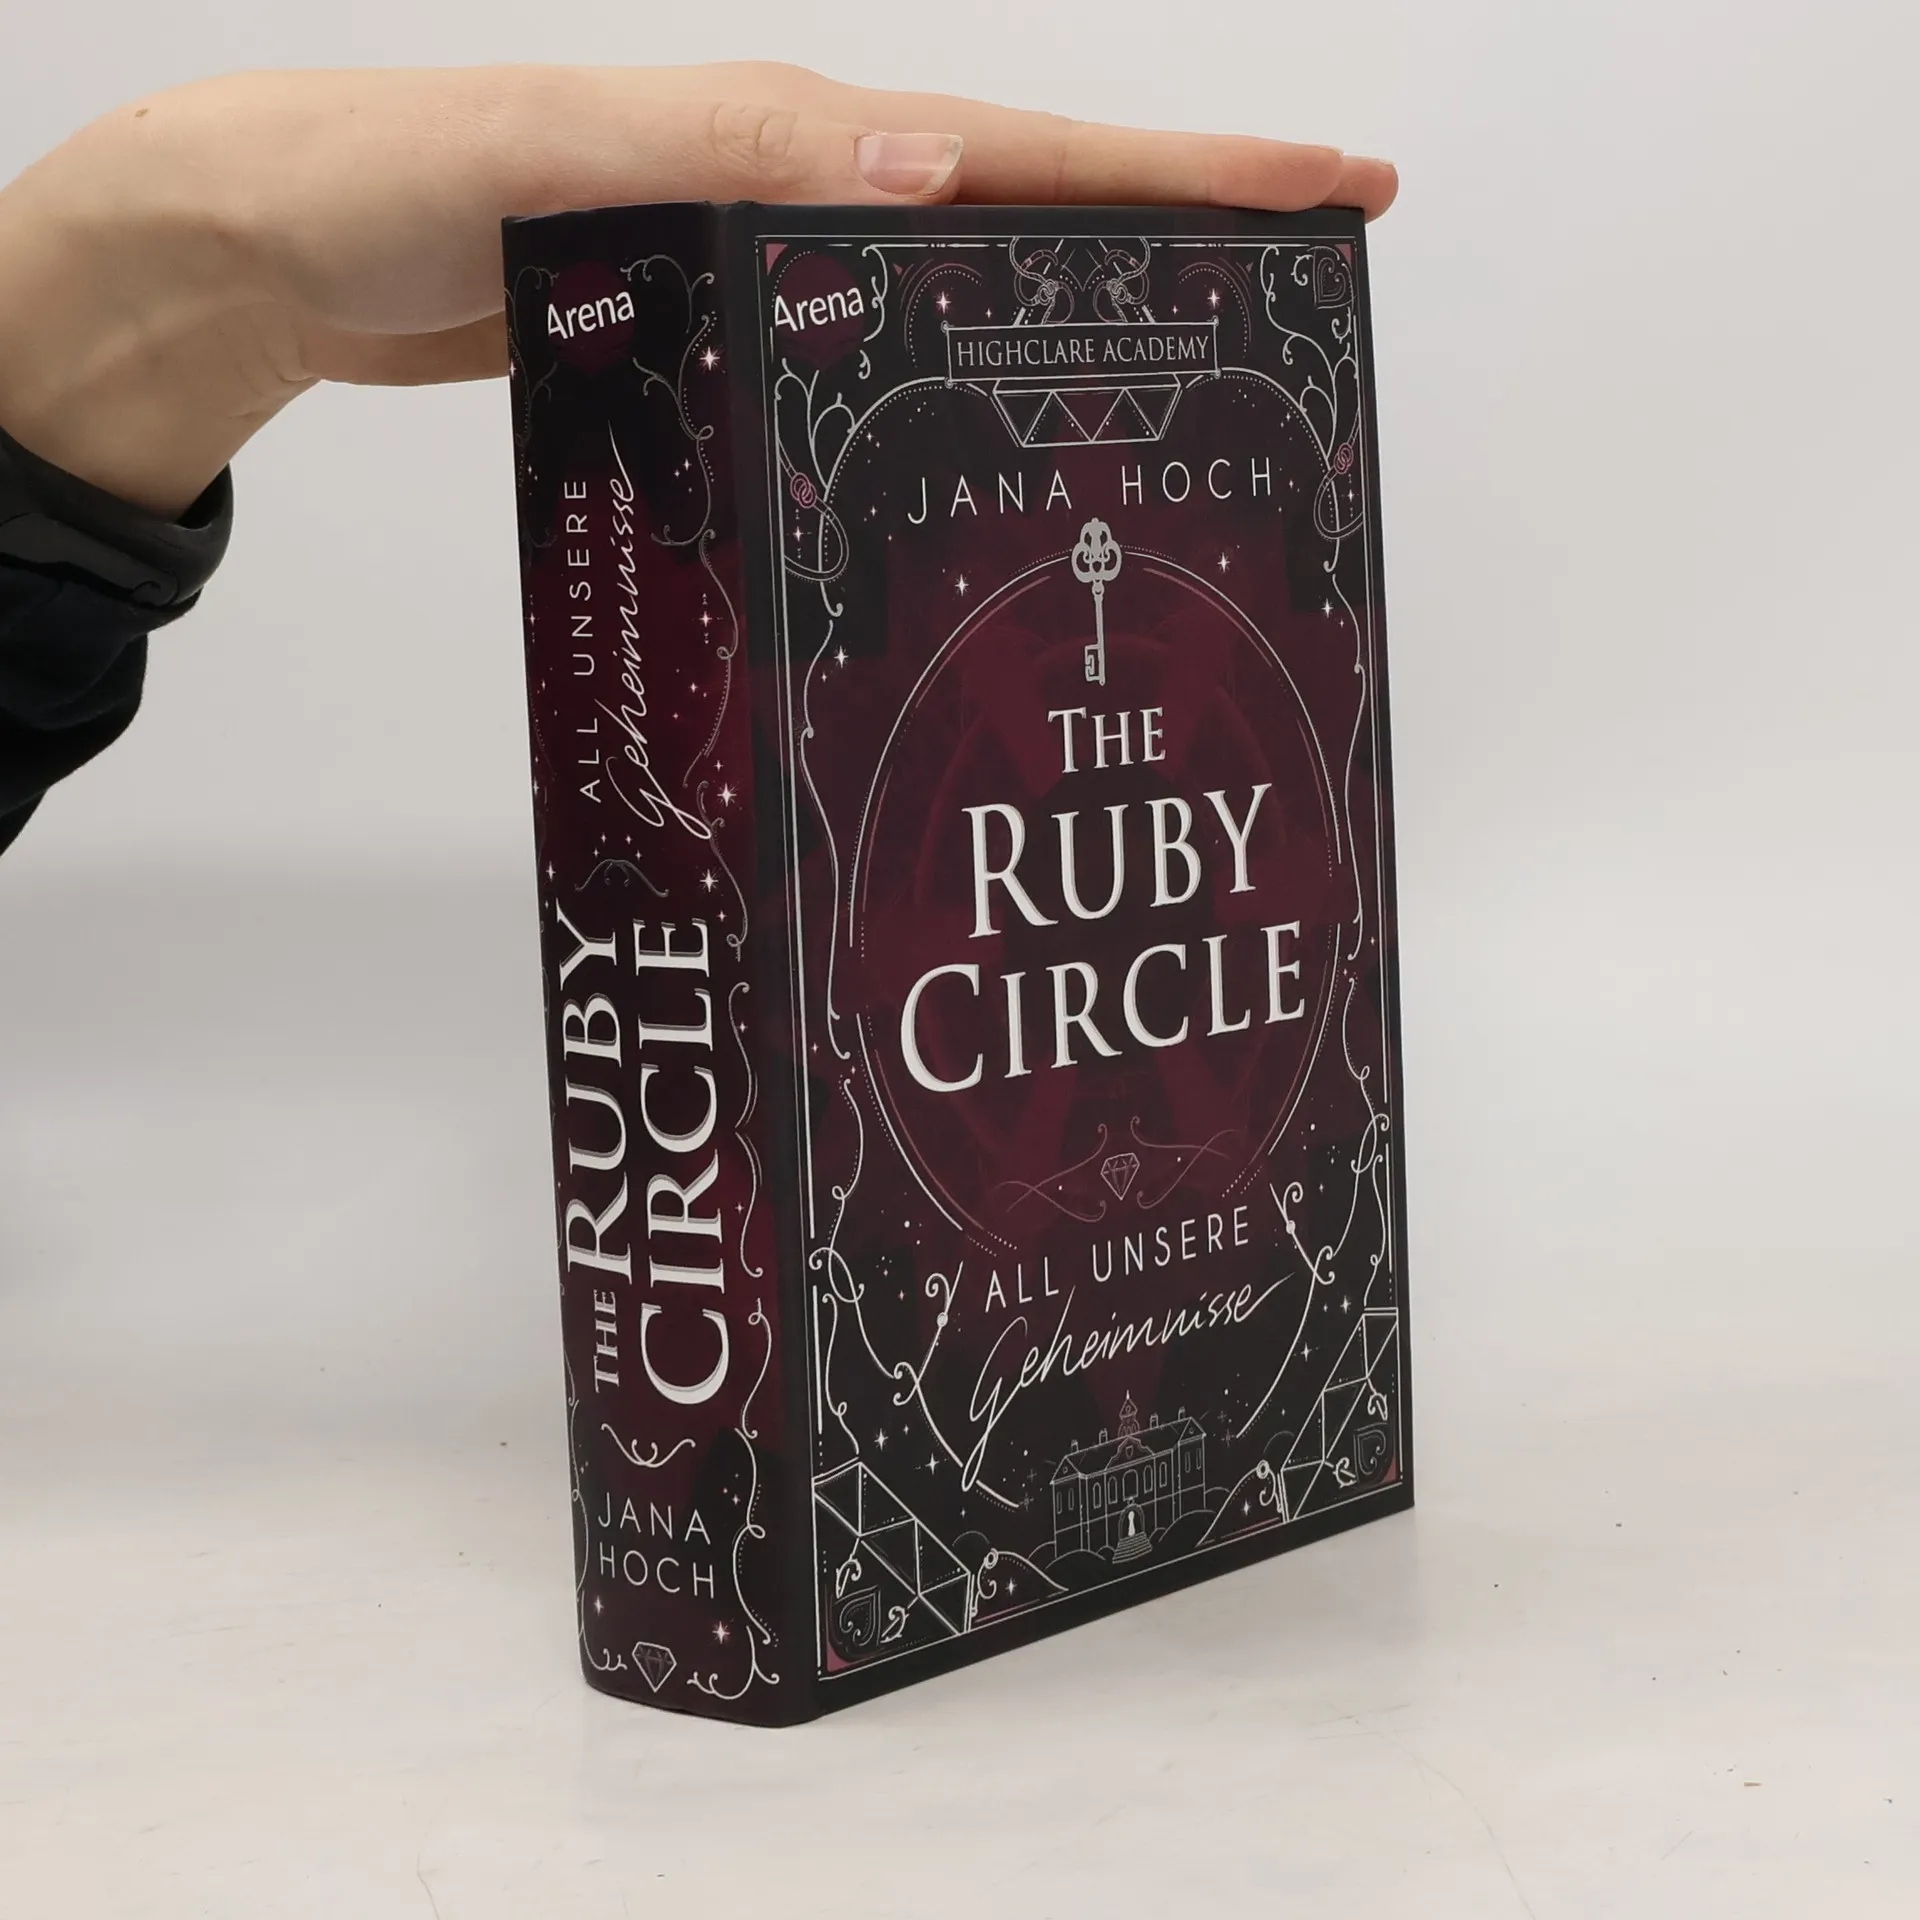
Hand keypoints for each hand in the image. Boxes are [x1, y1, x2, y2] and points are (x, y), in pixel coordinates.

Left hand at [0, 65, 1395, 517]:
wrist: (271, 250)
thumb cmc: (380, 179)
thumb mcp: (548, 142)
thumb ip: (718, 143)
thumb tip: (913, 158)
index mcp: (790, 137)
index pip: (1027, 149)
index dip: (1184, 172)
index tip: (1330, 186)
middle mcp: (797, 195)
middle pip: (1023, 216)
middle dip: (1173, 245)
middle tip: (1305, 298)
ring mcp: (762, 272)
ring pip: (951, 294)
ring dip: (1068, 328)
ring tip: (1185, 393)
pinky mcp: (717, 339)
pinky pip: (862, 356)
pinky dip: (939, 387)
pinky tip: (967, 460)